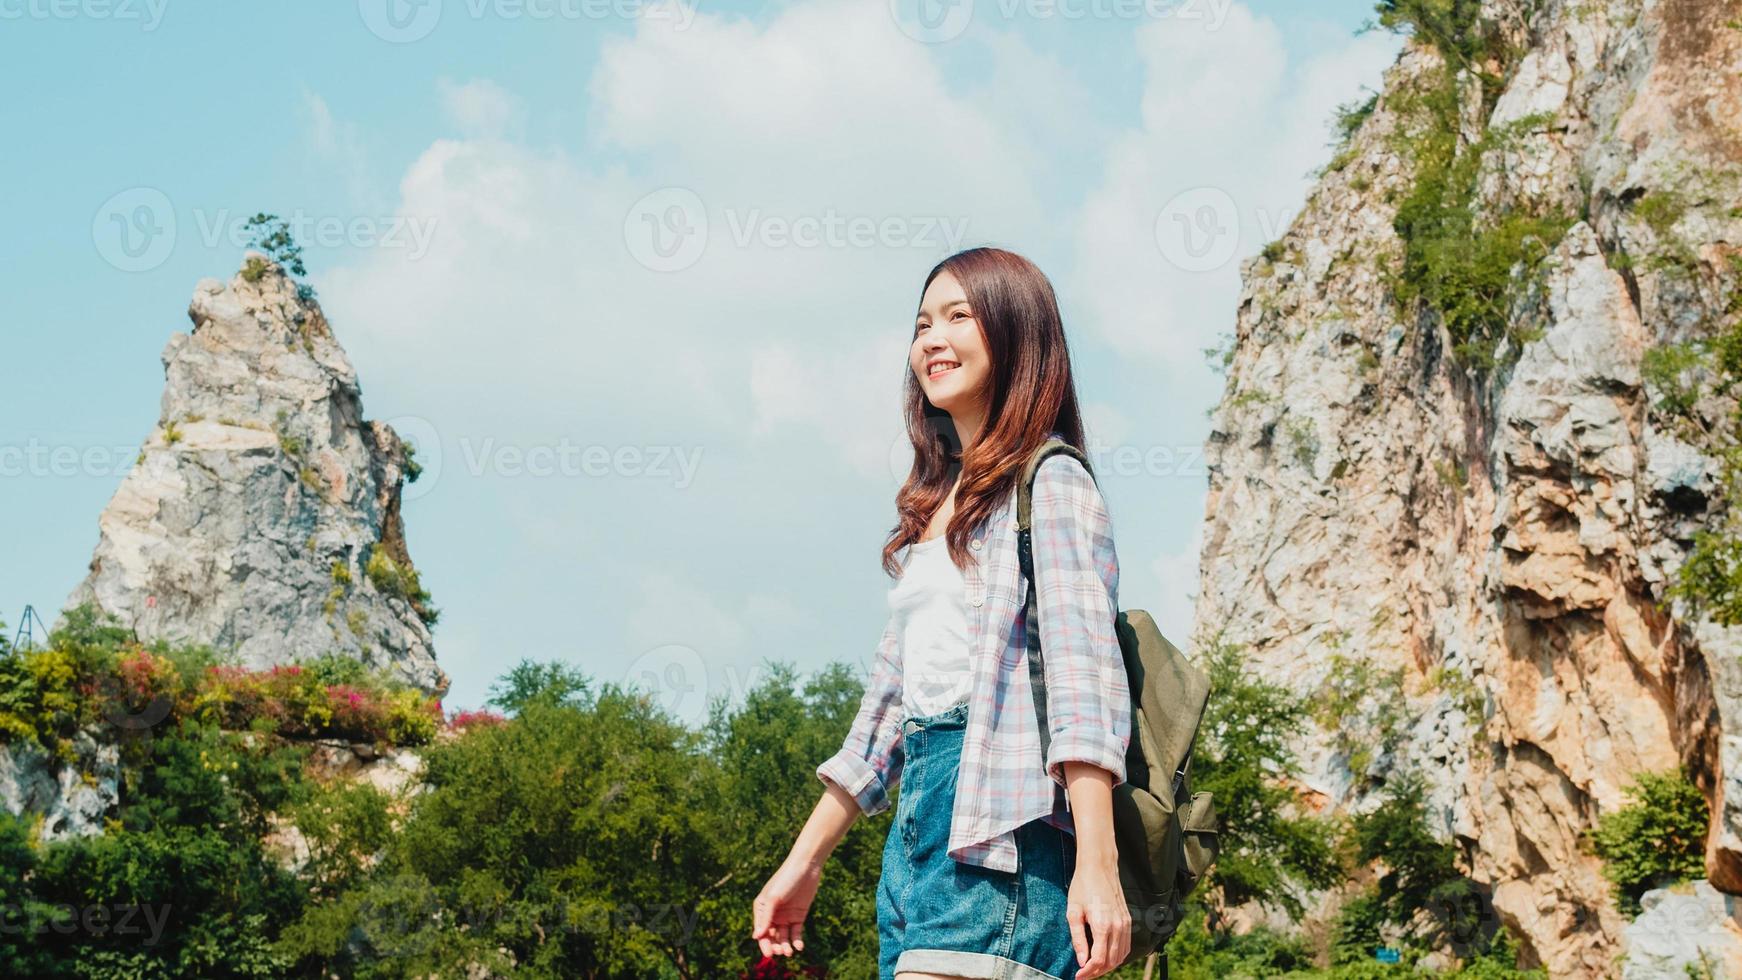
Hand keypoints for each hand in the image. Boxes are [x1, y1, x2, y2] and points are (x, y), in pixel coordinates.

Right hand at [751, 854, 821, 958]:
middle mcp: (773, 914)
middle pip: (772, 936)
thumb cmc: (786, 879)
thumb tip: (756, 937)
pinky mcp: (798, 916)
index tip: (769, 954)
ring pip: (783, 937)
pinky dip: (796, 941)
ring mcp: (786, 916)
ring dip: (785, 946)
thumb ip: (766, 918)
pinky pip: (796, 933)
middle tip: (781, 952)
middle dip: (775, 946)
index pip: (761, 931)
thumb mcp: (773, 898)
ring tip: (789, 952)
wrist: (806, 867)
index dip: (764, 944)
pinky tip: (799, 946)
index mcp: (762, 909)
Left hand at [1066, 854, 1130, 978]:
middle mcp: (1118, 927)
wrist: (1099, 867)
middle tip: (1083, 975)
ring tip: (1092, 968)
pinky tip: (1105, 957)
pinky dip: (1117, 957)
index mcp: (1103, 925)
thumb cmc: (1083, 886)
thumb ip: (1078, 939)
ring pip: (1121, 957)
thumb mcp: (1073, 912)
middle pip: (1111, 962)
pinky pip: (1126, 946)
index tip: (1077, 975)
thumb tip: (1081, 961)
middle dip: (1097, 972)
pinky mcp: (1128, 920)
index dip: (1088, 972)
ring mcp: (1126, 924)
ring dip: (1107, 966)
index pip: (1098, 960)